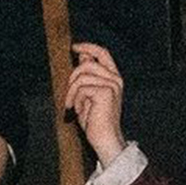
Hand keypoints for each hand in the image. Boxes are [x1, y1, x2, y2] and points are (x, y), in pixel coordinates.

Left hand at [64, 43, 127, 166]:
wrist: (104, 138)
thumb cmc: (95, 119)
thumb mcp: (88, 94)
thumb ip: (88, 76)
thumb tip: (83, 58)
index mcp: (114, 77)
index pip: (103, 53)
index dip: (88, 47)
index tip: (74, 47)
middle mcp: (115, 79)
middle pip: (87, 64)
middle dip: (72, 78)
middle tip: (70, 96)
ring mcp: (112, 85)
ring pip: (81, 77)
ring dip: (72, 93)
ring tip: (74, 107)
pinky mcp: (106, 92)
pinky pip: (81, 88)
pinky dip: (76, 100)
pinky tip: (79, 112)